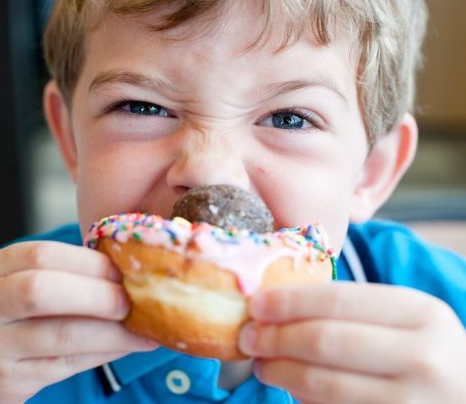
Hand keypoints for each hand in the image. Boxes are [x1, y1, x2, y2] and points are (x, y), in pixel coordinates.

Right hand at [0, 241, 156, 403]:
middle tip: (132, 300)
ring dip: (112, 332)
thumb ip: (63, 274)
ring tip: (145, 328)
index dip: (89, 262)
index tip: (124, 269)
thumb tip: (130, 272)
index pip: (43, 255)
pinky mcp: (9, 380)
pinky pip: (66, 364)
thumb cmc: (4, 317)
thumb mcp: (17, 283)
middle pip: (41, 292)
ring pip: (61, 335)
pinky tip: (128, 345)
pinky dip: (104, 353)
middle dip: (96, 295)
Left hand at [239, 283, 465, 403]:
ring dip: (282, 373)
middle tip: (249, 336)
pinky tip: (291, 389)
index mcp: (421, 313)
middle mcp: (425, 358)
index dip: (289, 302)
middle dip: (276, 338)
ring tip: (261, 364)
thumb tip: (274, 304)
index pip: (338, 300)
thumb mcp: (402, 318)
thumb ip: (350, 308)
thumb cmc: (420, 351)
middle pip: (326, 342)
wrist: (465, 395)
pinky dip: (304, 400)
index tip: (256, 304)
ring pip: (325, 386)